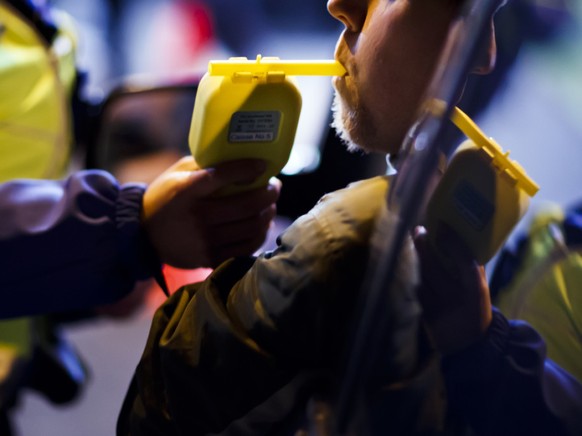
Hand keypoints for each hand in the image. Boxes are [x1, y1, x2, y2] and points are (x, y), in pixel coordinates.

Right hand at [142, 156, 280, 267]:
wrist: (143, 237)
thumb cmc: (164, 198)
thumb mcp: (177, 175)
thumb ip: (204, 166)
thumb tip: (239, 157)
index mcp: (186, 191)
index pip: (223, 176)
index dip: (247, 168)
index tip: (263, 165)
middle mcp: (197, 217)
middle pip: (246, 205)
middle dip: (268, 194)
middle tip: (275, 187)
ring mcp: (205, 240)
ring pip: (251, 227)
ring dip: (268, 213)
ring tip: (270, 205)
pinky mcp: (210, 258)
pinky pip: (246, 248)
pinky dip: (260, 235)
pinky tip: (262, 225)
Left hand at [412, 225, 491, 354]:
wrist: (469, 345)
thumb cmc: (476, 309)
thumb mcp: (481, 289)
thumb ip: (473, 267)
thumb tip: (462, 237)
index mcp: (475, 290)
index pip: (464, 261)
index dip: (452, 242)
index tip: (442, 227)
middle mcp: (457, 298)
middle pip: (435, 267)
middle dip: (425, 246)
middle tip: (419, 230)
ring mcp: (440, 308)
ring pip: (422, 277)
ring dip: (416, 258)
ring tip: (415, 242)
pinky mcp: (426, 315)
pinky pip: (417, 289)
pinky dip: (414, 275)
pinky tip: (412, 264)